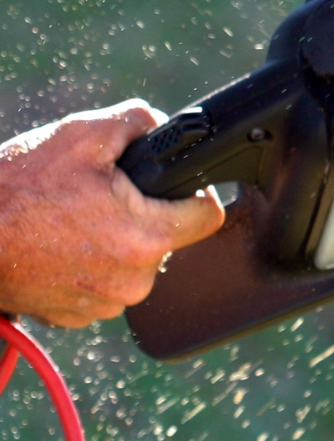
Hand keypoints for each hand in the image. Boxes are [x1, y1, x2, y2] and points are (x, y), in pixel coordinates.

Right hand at [0, 101, 224, 327]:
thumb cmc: (16, 189)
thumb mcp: (83, 134)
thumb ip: (140, 123)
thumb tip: (166, 128)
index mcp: (145, 238)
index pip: (207, 216)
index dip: (194, 191)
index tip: (173, 182)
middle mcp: (133, 281)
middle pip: (168, 237)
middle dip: (145, 212)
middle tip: (101, 195)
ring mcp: (104, 305)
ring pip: (135, 261)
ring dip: (115, 238)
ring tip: (72, 218)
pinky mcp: (76, 317)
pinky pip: (104, 282)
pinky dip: (89, 262)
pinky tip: (59, 243)